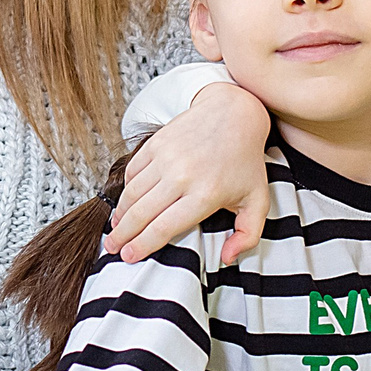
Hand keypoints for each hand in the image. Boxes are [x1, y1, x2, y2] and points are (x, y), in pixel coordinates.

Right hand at [106, 83, 273, 264]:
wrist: (234, 112)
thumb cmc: (246, 161)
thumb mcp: (258, 201)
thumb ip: (248, 235)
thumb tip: (227, 258)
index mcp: (205, 195)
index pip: (164, 228)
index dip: (142, 245)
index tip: (129, 256)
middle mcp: (181, 176)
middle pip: (141, 214)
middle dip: (122, 236)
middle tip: (112, 248)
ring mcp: (166, 158)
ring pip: (132, 194)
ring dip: (120, 215)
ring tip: (115, 230)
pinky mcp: (156, 143)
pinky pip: (132, 172)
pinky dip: (125, 191)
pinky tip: (125, 204)